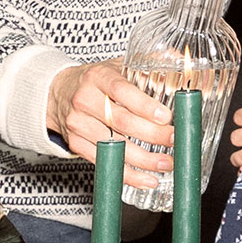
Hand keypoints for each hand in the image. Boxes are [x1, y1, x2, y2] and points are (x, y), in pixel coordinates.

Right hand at [48, 61, 174, 188]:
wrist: (58, 92)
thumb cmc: (96, 81)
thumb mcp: (116, 65)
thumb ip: (148, 63)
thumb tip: (183, 63)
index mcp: (98, 76)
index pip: (122, 90)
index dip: (144, 105)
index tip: (166, 117)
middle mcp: (85, 99)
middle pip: (121, 121)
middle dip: (152, 134)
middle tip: (175, 140)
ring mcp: (78, 124)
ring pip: (114, 146)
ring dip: (144, 159)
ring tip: (167, 164)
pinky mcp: (76, 144)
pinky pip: (105, 163)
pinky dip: (128, 175)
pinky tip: (147, 179)